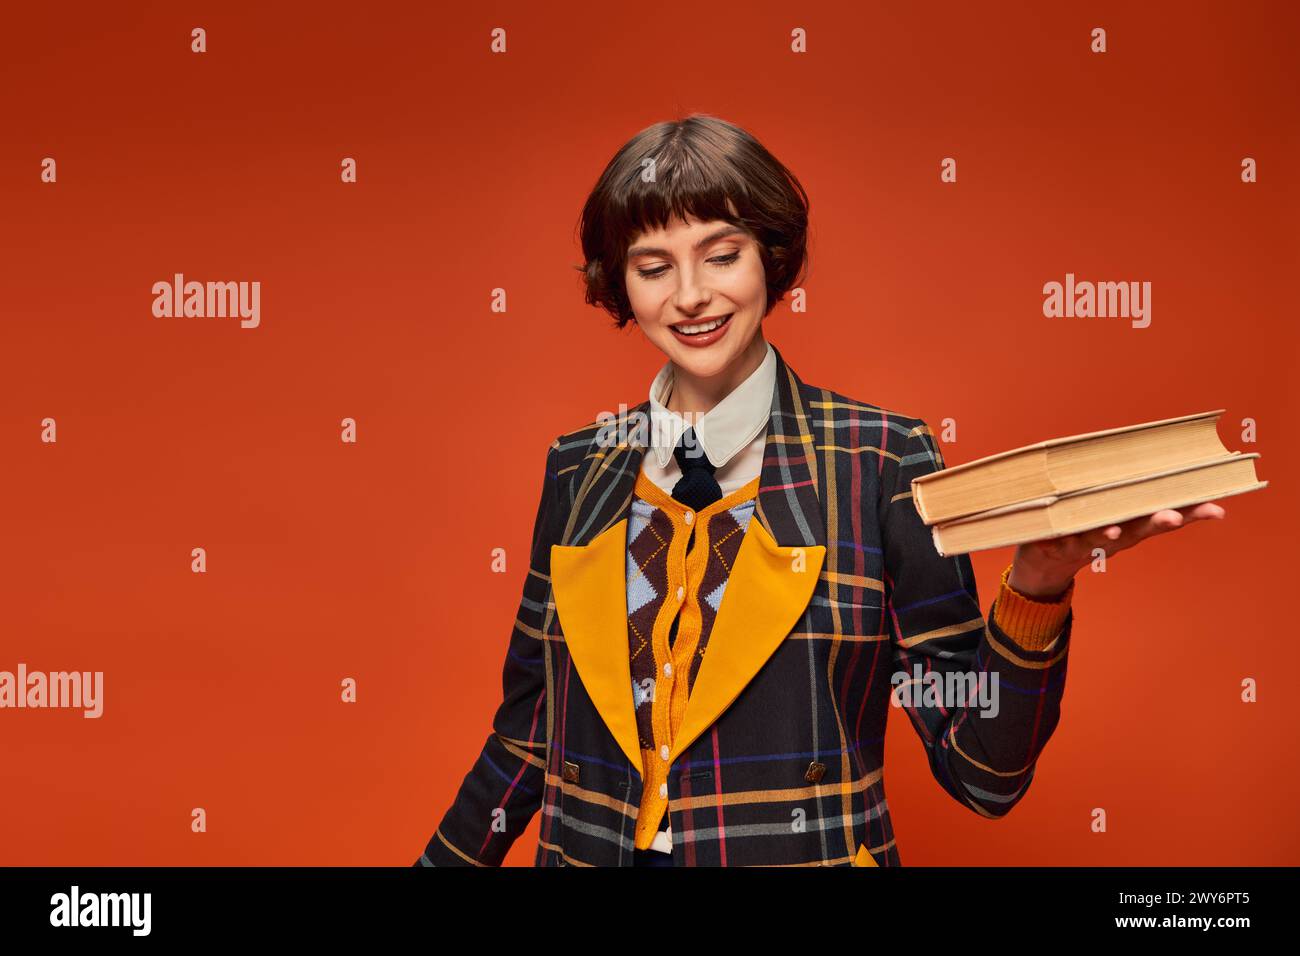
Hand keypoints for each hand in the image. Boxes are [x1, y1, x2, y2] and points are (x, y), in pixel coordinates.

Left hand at [1007, 501, 1227, 599]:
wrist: (1046, 565)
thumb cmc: (1085, 527)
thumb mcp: (1112, 506)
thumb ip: (1130, 488)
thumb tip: (1155, 451)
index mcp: (1130, 523)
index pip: (1165, 516)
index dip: (1190, 513)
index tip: (1216, 509)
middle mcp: (1114, 535)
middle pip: (1139, 529)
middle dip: (1156, 522)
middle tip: (1173, 516)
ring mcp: (1084, 542)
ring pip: (1098, 537)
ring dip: (1107, 534)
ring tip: (1113, 530)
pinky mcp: (1055, 546)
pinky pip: (1058, 543)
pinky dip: (1061, 541)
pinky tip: (1058, 537)